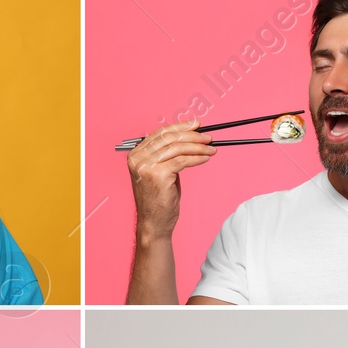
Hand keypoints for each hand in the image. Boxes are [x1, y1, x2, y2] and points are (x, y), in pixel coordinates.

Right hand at [126, 119, 215, 241]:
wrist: (153, 222)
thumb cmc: (158, 199)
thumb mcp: (160, 171)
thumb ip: (166, 154)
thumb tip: (188, 136)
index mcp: (136, 155)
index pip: (160, 133)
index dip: (180, 126)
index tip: (196, 125)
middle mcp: (138, 158)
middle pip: (170, 138)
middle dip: (193, 136)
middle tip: (208, 137)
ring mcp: (146, 166)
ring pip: (178, 148)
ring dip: (198, 147)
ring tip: (211, 149)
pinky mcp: (158, 174)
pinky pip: (183, 160)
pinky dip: (197, 158)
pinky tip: (205, 158)